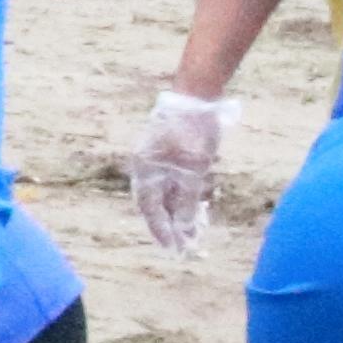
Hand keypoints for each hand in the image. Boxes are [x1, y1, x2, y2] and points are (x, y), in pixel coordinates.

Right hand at [127, 87, 224, 258]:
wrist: (197, 94)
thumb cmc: (194, 130)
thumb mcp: (194, 168)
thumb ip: (186, 199)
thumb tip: (182, 227)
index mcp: (145, 171)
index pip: (150, 209)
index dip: (162, 230)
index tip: (173, 248)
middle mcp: (146, 167)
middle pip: (155, 204)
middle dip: (171, 226)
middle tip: (186, 245)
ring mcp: (156, 159)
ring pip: (165, 194)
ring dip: (178, 213)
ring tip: (195, 230)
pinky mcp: (168, 153)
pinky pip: (171, 183)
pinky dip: (181, 197)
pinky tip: (194, 206)